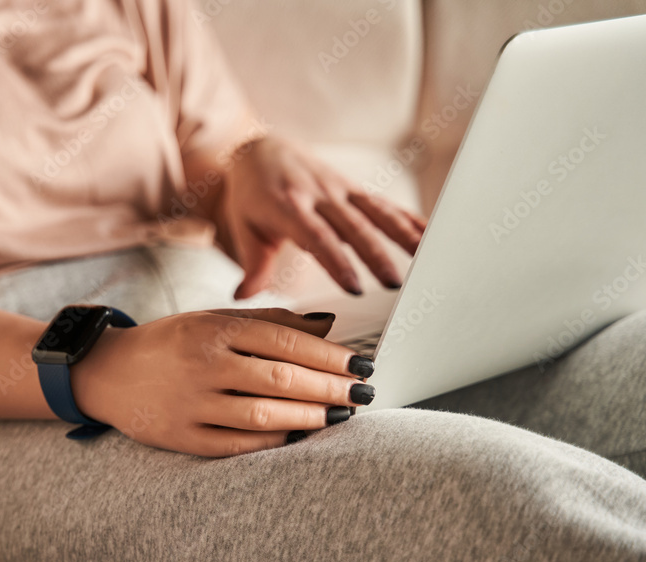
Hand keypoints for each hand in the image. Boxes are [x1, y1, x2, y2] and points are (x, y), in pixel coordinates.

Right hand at [69, 308, 374, 456]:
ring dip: (309, 417)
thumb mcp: (214, 319)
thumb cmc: (172, 343)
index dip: (329, 355)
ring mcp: (190, 404)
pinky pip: (237, 445)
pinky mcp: (181, 438)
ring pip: (262, 415)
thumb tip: (328, 326)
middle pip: (279, 378)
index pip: (284, 341)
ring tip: (339, 415)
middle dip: (329, 387)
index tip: (361, 364)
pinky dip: (273, 443)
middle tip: (362, 393)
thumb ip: (270, 321)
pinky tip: (298, 437)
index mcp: (212, 329)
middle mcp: (202, 365)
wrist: (108, 373)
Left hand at [221, 135, 427, 297]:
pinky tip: (432, 235)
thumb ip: (251, 264)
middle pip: (353, 227)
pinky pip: (384, 204)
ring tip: (426, 259)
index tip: (354, 287)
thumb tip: (243, 298)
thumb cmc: (251, 194)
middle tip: (394, 283)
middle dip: (376, 255)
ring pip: (376, 212)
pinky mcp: (354, 188)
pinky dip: (408, 219)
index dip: (336, 261)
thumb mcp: (242, 226)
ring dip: (402, 235)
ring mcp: (340, 189)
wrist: (261, 150)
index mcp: (289, 206)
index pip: (317, 237)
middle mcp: (319, 194)